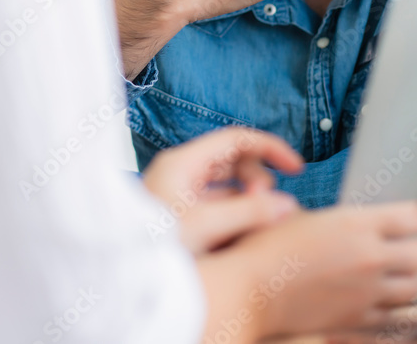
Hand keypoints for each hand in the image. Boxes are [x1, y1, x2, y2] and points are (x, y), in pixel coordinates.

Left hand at [142, 127, 303, 253]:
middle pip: (233, 161)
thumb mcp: (205, 227)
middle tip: (265, 208)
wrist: (120, 277)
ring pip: (226, 185)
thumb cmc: (153, 246)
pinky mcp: (180, 214)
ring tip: (257, 224)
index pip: (236, 140)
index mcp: (183, 162)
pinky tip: (242, 234)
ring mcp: (179, 193)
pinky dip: (234, 214)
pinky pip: (216, 204)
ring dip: (247, 200)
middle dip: (257, 180)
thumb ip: (249, 213)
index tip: (296, 168)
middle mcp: (180, 172)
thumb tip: (288, 205)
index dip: (270, 149)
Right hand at [226, 202, 416, 337]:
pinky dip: (392, 309)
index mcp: (355, 222)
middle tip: (403, 248)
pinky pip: (395, 316)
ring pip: (414, 287)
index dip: (414, 217)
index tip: (409, 220)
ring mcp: (367, 291)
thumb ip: (335, 219)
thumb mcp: (301, 217)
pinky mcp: (359, 319)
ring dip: (406, 280)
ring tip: (392, 276)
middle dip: (415, 249)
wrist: (250, 289)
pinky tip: (379, 301)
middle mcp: (369, 256)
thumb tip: (353, 221)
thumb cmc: (265, 248)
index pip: (413, 217)